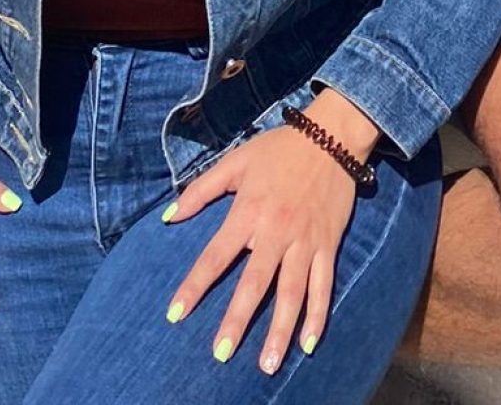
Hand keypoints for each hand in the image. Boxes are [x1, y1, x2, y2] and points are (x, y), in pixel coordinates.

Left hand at [161, 94, 375, 372]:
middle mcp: (277, 231)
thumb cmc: (279, 149)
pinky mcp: (328, 245)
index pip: (215, 255)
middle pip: (254, 283)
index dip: (194, 286)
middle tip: (221, 354)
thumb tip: (169, 216)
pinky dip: (318, 316)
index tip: (175, 314)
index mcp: (249, 211)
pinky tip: (309, 344)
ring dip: (280, 330)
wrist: (332, 135)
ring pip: (292, 293)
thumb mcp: (236, 161)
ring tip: (269, 364)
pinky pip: (324, 286)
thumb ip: (201, 190)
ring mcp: (305, 241)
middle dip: (237, 321)